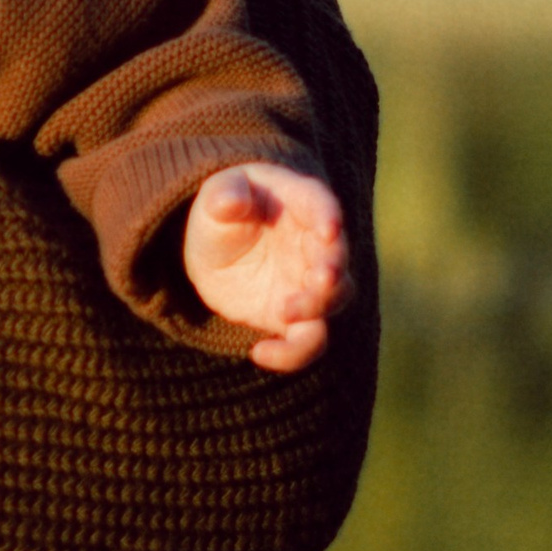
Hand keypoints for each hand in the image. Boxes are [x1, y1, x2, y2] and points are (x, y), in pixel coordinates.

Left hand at [182, 163, 348, 373]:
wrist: (215, 251)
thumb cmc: (223, 212)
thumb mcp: (216, 198)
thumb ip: (224, 196)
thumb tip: (230, 200)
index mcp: (299, 202)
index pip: (319, 203)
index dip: (327, 215)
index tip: (330, 229)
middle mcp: (315, 244)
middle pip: (336, 258)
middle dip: (332, 271)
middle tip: (318, 280)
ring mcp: (308, 283)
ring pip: (333, 301)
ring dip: (318, 308)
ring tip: (286, 312)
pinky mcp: (296, 318)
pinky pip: (306, 341)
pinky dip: (291, 354)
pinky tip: (259, 352)